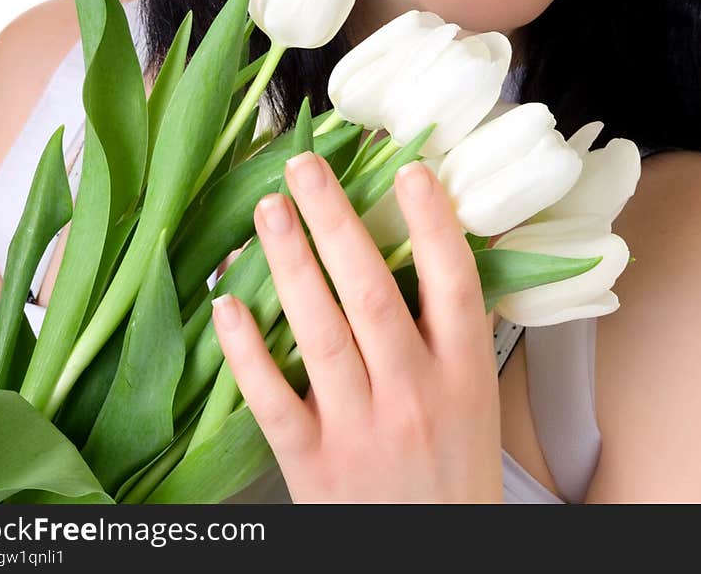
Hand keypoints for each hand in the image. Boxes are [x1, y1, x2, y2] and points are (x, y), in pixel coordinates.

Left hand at [212, 150, 503, 502]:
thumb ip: (455, 329)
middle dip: (335, 221)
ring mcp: (360, 430)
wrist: (435, 565)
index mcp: (464, 374)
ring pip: (319, 332)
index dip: (433, 223)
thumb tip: (437, 243)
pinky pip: (272, 400)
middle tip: (304, 167)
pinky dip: (246, 351)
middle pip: (371, 292)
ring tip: (268, 210)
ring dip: (289, 264)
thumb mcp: (474, 399)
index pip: (453, 283)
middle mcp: (414, 395)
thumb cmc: (454, 475)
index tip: (411, 171)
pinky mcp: (313, 466)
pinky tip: (225, 304)